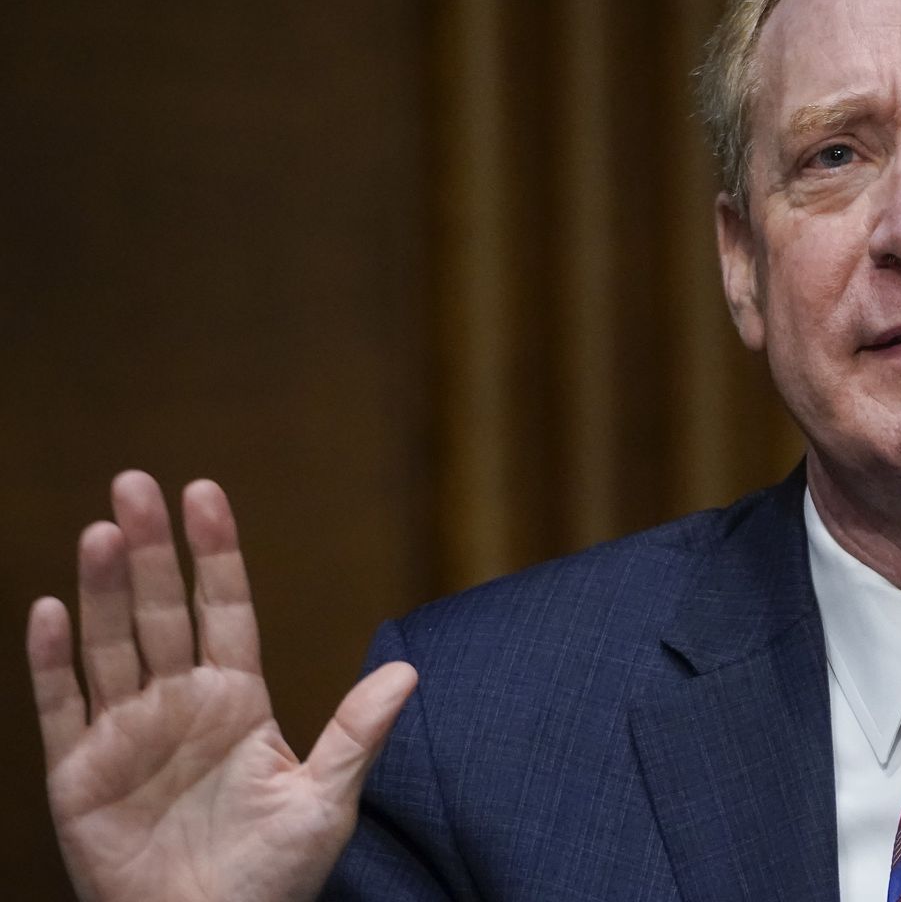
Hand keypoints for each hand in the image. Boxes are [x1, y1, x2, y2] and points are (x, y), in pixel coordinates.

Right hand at [26, 471, 416, 901]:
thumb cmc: (274, 877)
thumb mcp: (325, 803)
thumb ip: (356, 734)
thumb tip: (408, 671)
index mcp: (238, 700)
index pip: (225, 608)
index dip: (215, 551)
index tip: (203, 491)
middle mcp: (179, 703)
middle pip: (162, 611)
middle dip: (152, 548)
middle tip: (134, 482)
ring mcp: (126, 733)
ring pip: (110, 644)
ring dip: (104, 589)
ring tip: (102, 531)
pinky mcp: (78, 774)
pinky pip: (60, 706)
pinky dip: (50, 659)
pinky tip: (48, 608)